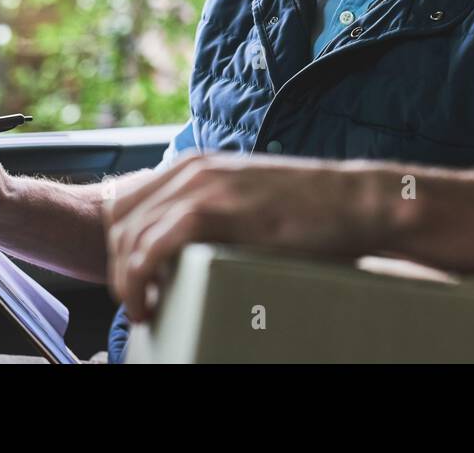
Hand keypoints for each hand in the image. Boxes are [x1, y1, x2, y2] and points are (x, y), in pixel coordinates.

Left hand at [102, 153, 393, 322]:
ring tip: (144, 309)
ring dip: (125, 281)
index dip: (122, 247)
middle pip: (119, 222)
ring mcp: (200, 187)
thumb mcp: (251, 198)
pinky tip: (150, 303)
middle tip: (139, 300)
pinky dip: (138, 281)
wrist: (354, 202)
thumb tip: (190, 247)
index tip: (137, 279)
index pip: (127, 204)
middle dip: (119, 266)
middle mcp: (190, 169)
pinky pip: (148, 250)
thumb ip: (218, 209)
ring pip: (128, 238)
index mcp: (196, 164)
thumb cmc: (312, 210)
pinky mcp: (212, 211)